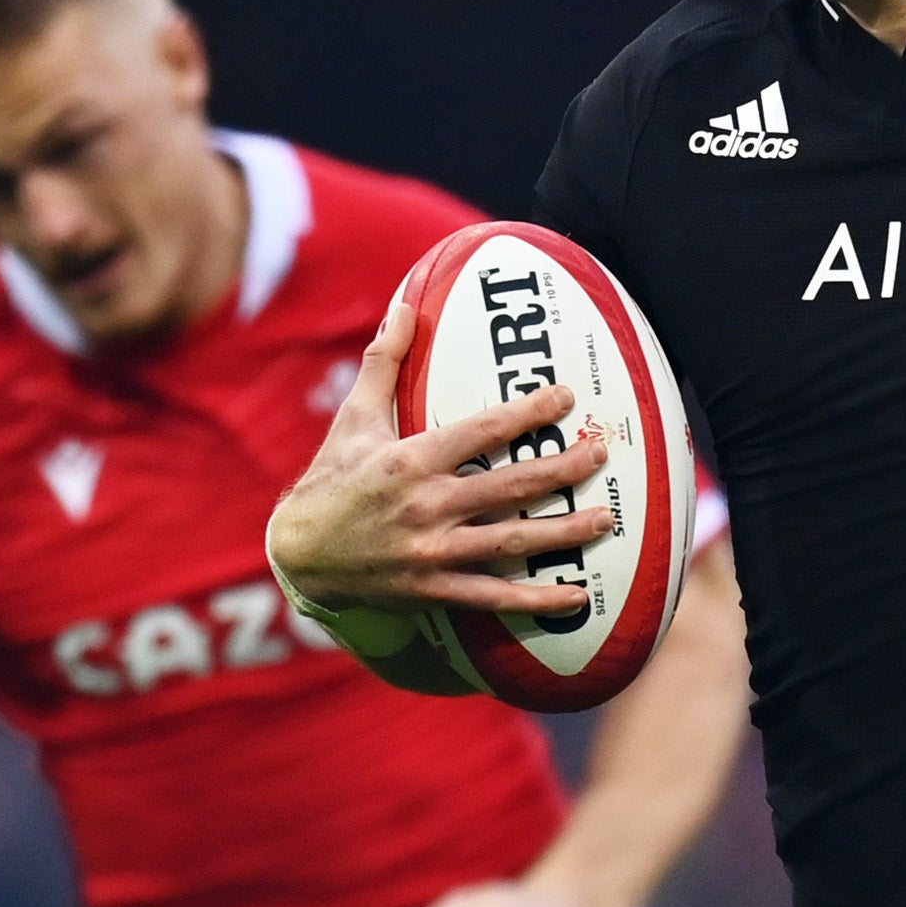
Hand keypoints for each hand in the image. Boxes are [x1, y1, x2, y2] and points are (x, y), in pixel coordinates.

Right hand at [266, 295, 609, 621]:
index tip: (564, 398)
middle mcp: (427, 506)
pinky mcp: (434, 589)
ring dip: (562, 532)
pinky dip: (536, 601)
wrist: (300, 555)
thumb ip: (384, 362)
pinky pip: (494, 596)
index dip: (525, 415)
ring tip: (605, 519)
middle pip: (508, 486)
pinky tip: (576, 596)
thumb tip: (403, 305)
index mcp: (411, 460)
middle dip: (560, 469)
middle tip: (600, 453)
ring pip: (511, 542)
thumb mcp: (354, 417)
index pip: (480, 432)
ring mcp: (433, 551)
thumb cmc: (333, 480)